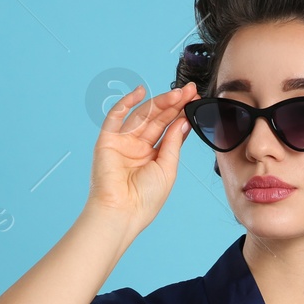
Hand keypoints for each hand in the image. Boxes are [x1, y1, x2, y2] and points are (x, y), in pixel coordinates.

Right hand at [84, 81, 196, 229]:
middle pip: (158, 119)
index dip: (181, 113)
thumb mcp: (167, 168)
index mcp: (153, 156)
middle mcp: (137, 146)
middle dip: (174, 104)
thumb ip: (173, 143)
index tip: (196, 100)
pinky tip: (141, 92)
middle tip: (191, 91)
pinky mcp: (107, 141)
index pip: (169, 128)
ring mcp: (122, 142)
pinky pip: (115, 117)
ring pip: (142, 115)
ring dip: (160, 102)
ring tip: (178, 93)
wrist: (122, 212)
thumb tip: (182, 120)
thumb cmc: (145, 199)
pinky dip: (126, 102)